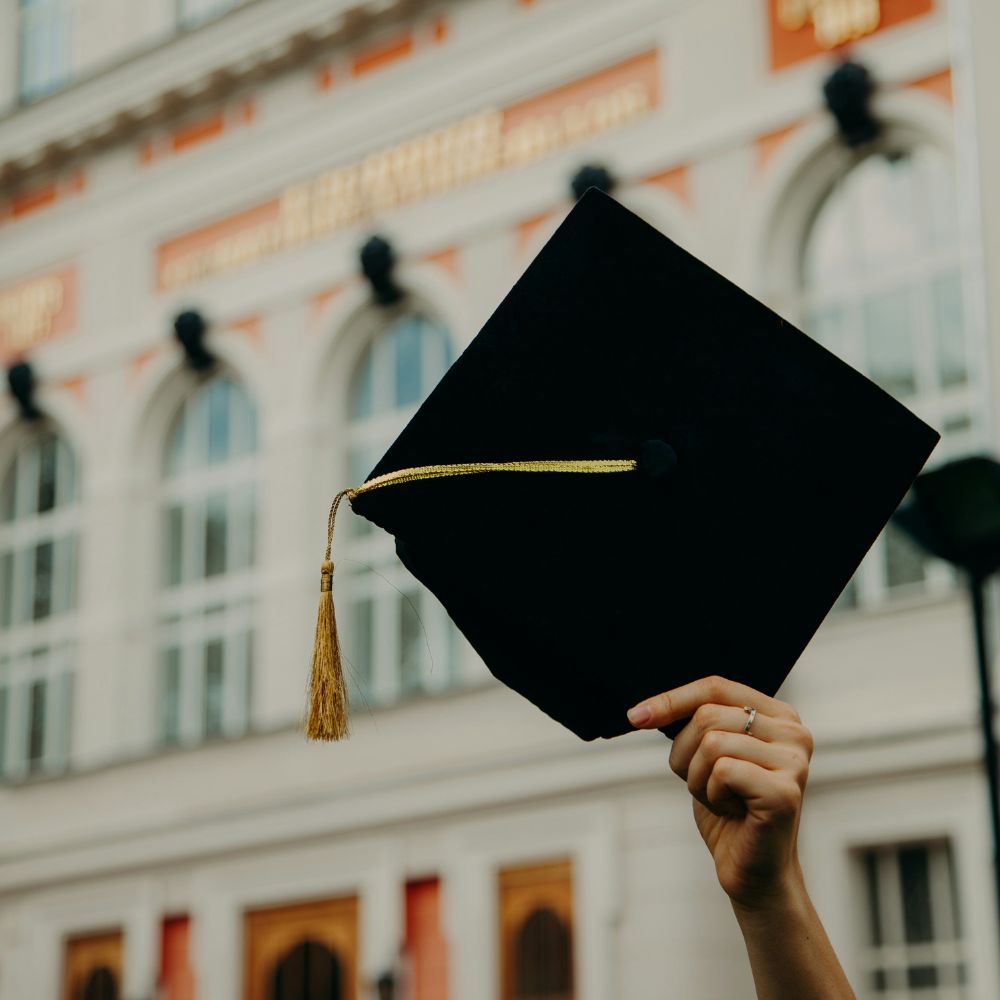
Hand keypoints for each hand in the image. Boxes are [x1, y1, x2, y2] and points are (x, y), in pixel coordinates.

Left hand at [627, 676, 813, 909]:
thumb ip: (696, 723)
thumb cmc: (729, 811)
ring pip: (711, 743)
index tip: (636, 716)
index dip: (672, 699)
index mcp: (778, 715)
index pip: (715, 687)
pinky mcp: (784, 792)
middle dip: (685, 754)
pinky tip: (734, 812)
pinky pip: (721, 771)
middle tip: (703, 784)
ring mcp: (794, 761)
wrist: (753, 871)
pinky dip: (712, 795)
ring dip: (698, 778)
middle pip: (708, 715)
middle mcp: (794, 732)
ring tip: (722, 799)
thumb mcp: (709, 754)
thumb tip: (645, 709)